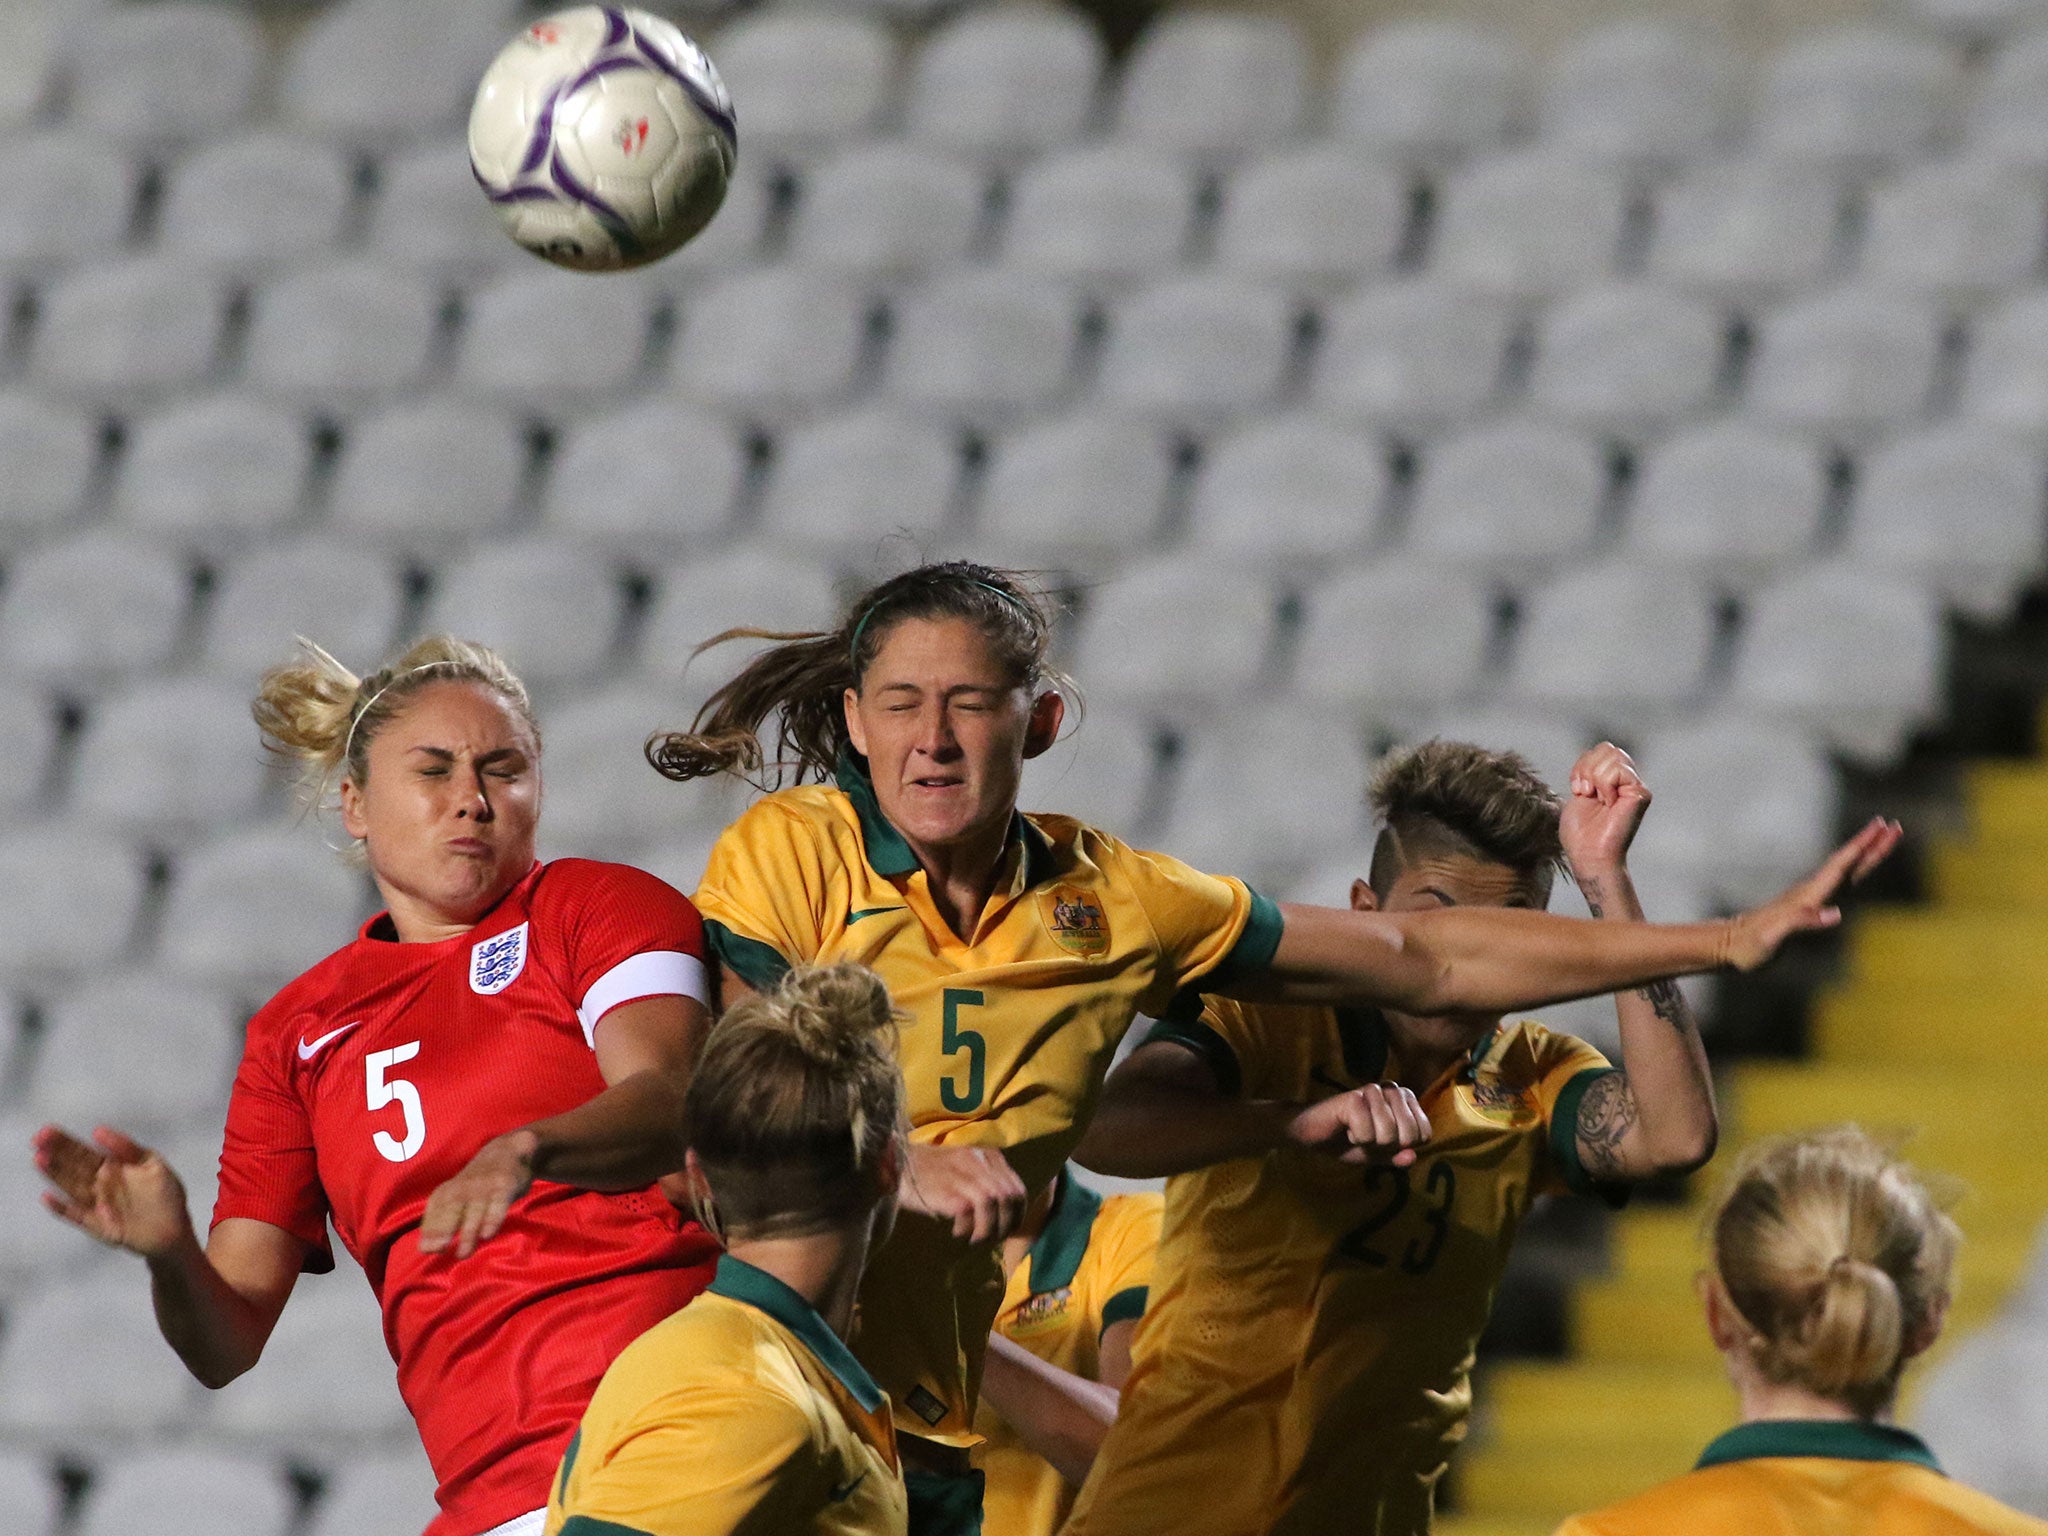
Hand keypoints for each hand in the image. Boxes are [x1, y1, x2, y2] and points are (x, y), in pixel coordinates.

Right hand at [33, 1125, 194, 1258]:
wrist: (176, 1231)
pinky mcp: (98, 1225)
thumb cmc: (167, 1195)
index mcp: (112, 1167)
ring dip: (55, 1174)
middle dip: (55, 1152)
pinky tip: (47, 1197)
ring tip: (39, 1159)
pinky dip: (62, 1208)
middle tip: (37, 1139)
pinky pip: (76, 1215)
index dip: (64, 1141)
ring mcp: (96, 1204)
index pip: (83, 1152)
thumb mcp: (153, 1164)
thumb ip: (128, 1148)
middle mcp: (99, 1184)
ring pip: (71, 1186)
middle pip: (73, 1166)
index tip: (46, 1131)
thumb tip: (97, 1131)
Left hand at [418, 1130, 537, 1257]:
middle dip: (443, 1228)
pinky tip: (486, 1235)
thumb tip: (424, 1249)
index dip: (430, 1230)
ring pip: (474, 1212)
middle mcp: (463, 1188)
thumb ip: (438, 1221)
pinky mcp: (504, 1186)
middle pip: (451, 1209)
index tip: (426, 1249)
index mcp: (447, 1191)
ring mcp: (484, 1187)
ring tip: (463, 1254)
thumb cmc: (476, 1185)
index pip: (435, 1211)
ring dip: (468, 1234)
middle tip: (438, 1248)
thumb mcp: (453, 1197)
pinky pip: (497, 1205)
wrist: (507, 1153)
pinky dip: (492, 1220)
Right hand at [898, 1142, 1026, 1244]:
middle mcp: (977, 1161)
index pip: (1017, 1187)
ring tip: (975, 1239)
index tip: (1009, 1228)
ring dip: (987, 1229)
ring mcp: (961, 1174)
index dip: (1018, 1212)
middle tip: (993, 1238)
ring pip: (992, 1205)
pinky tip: (957, 1233)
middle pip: (1008, 1197)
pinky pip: (969, 1213)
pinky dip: (967, 1229)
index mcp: (986, 1154)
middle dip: (1006, 1224)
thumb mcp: (962, 1166)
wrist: (893, 1165)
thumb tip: (1005, 1212)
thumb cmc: (927, 1170)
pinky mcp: (947, 1190)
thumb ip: (984, 1180)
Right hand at [1285, 1084, 1430, 1166]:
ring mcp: (1373, 1091)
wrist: (1313, 1134)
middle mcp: (1392, 1090)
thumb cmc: (1347, 1141)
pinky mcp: (1353, 1097)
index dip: (1404, 1147)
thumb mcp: (1377, 1155)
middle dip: (1388, 1146)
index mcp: (1404, 1100)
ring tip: (1356, 1131)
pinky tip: (1346, 1128)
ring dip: (1370, 1142)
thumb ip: (1396, 1157)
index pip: (1424, 1133)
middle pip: (1410, 1134)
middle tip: (1369, 1137)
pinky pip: (1368, 1132)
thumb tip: (1412, 1156)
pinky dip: (1356, 1138)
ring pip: (1390, 1133)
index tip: (1383, 1141)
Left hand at [1560, 743, 1650, 878]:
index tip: (1578, 789)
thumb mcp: (1579, 791)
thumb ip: (1589, 769)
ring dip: (1595, 777)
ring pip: (1614, 755)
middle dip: (1587, 768)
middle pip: (1607, 748)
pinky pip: (1619, 770)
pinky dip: (1605, 785)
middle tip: (1586, 793)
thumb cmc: (1581, 832)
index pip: (1601, 749)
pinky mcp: (1641, 793)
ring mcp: (1635, 786)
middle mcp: (1626, 780)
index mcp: (1611, 779)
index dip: (1583, 764)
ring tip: (1597, 799)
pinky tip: (1608, 804)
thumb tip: (1597, 753)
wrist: (1589, 854)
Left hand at [1723, 817, 1903, 971]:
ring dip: (1866, 854)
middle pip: (1847, 863)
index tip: (1881, 830)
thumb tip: (1837, 914)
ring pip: (1845, 870)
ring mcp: (1809, 897)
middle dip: (1871, 845)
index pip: (1839, 867)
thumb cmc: (1749, 946)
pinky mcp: (1807, 906)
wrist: (1728, 946)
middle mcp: (1809, 892)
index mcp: (1806, 897)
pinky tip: (1858, 867)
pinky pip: (1838, 884)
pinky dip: (1853, 872)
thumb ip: (1801, 923)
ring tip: (1885, 837)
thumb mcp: (1772, 938)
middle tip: (1893, 825)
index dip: (1861, 850)